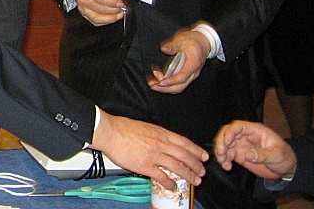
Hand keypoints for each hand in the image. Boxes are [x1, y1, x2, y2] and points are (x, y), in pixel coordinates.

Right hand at [69, 0, 124, 25]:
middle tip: (122, 8)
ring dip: (111, 18)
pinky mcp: (84, 15)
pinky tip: (112, 17)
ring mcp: (82, 8)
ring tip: (119, 14)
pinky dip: (106, 21)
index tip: (121, 4)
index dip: (112, 3)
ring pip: (98, 18)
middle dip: (114, 10)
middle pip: (100, 9)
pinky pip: (96, 22)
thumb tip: (119, 1)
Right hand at [90, 113, 207, 189]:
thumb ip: (157, 135)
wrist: (109, 132)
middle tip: (202, 172)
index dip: (196, 151)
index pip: (184, 142)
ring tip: (195, 181)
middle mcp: (160, 144)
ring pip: (178, 167)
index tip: (203, 156)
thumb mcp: (145, 126)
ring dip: (189, 175)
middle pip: (184, 156)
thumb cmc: (123, 128)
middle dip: (196, 166)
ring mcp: (154, 155)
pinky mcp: (145, 166)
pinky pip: (162, 177)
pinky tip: (173, 187)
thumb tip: (165, 142)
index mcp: (161, 133)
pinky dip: (170, 183)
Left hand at [148, 29, 208, 93]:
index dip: (171, 81)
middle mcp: (192, 73)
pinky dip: (168, 85)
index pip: (182, 77)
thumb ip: (173, 45)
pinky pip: (178, 84)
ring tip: (153, 85)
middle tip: (152, 85)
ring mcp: (190, 76)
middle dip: (165, 88)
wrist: (204, 43)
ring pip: (178, 87)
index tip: (161, 82)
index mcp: (192, 64)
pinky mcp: (186, 75)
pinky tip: (158, 81)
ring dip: (165, 88)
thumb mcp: (183, 39)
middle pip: (180, 86)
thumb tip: (164, 49)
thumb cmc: (193, 41)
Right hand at [214, 120, 296, 180]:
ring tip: (222, 162)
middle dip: (221, 141)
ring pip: (225, 144)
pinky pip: (228, 155)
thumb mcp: (277, 156)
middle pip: (227, 133)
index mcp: (255, 131)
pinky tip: (226, 166)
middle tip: (220, 153)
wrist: (286, 169)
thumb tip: (247, 154)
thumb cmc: (285, 158)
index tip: (226, 142)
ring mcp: (242, 145)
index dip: (230, 132)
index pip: (238, 126)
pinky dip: (224, 160)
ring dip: (220, 152)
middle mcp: (246, 136)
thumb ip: (262, 155)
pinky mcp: (240, 155)